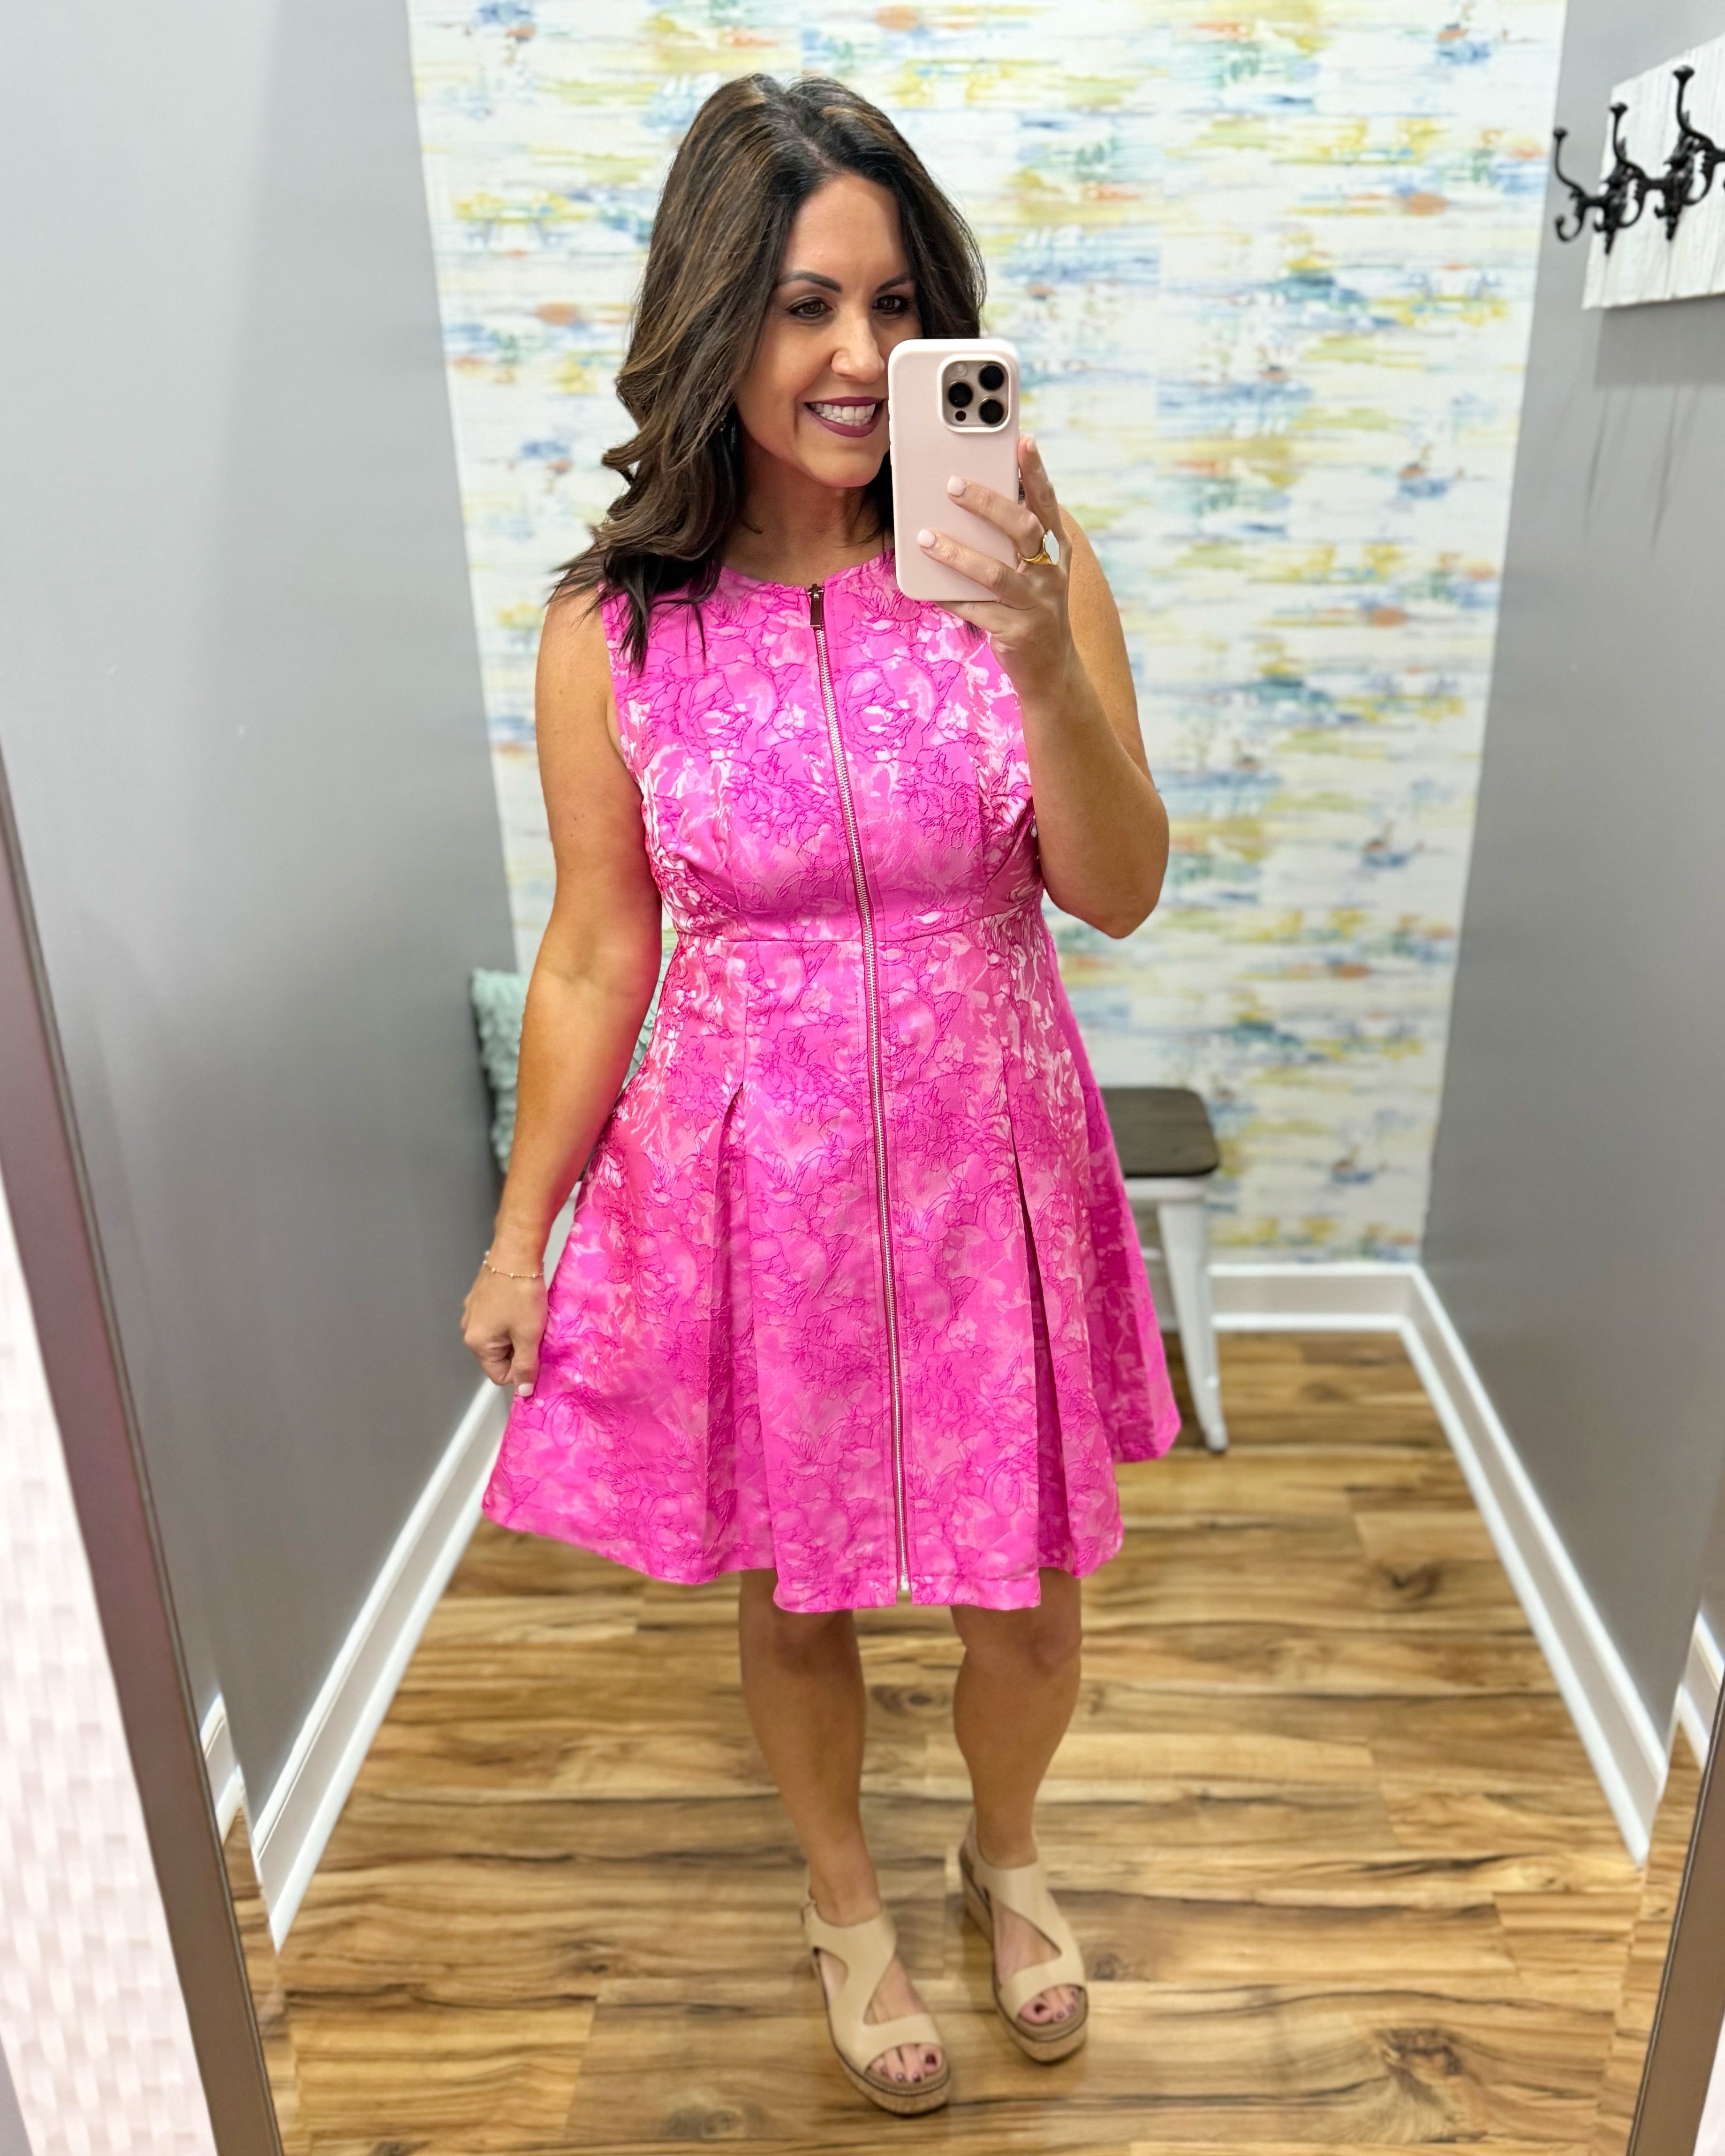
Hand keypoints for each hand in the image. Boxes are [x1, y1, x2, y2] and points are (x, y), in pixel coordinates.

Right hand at [461, 1260, 547, 1395]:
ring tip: (531, 1317)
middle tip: (536, 1332)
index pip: (499, 1376)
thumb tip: (523, 1391)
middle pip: (498, 1356)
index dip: (521, 1371)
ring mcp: (473, 1311)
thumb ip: (526, 1366)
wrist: (516, 1252)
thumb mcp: (528, 1335)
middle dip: (519, 1349)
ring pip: (500, 1336)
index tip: (537, 1354)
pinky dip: (512, 1317)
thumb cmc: (521, 1294)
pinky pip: (498, 1318)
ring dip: (517, 1332)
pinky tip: (523, 1304)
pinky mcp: (481, 1297)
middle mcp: (469, 1329)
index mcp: (477, 1343)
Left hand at [915, 434, 1072, 702]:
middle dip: (988, 504)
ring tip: (925, 538)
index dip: (1036, 472)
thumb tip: (969, 504)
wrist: (1052, 670)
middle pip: (1022, 529)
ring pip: (994, 572)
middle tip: (954, 484)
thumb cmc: (1032, 609)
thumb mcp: (1032, 572)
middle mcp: (1050, 574)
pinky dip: (951, 598)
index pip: (1047, 503)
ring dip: (957, 553)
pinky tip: (928, 588)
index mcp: (1055, 551)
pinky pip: (977, 610)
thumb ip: (1011, 542)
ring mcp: (1036, 604)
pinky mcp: (1017, 632)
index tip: (1023, 440)